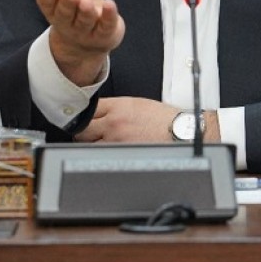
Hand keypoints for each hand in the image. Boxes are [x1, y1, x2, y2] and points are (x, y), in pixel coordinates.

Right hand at [28, 0, 124, 85]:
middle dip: (67, 4)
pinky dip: (108, 16)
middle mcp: (66, 21)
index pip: (47, 1)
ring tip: (86, 3)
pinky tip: (109, 4)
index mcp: (52, 7)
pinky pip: (105, 26)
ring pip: (84, 22)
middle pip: (64, 14)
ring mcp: (85, 30)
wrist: (93, 27)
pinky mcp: (103, 33)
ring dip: (85, 13)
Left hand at [74, 97, 219, 143]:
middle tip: (87, 134)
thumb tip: (98, 114)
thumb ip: (114, 108)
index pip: (87, 110)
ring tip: (100, 145)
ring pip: (89, 146)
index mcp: (118, 107)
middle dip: (82, 132)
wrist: (179, 131)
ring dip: (91, 146)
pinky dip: (103, 156)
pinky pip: (103, 157)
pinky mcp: (122, 155)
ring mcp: (116, 141)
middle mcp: (114, 123)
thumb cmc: (163, 118)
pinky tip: (109, 154)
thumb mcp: (136, 104)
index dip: (83, 116)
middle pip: (82, 130)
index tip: (81, 120)